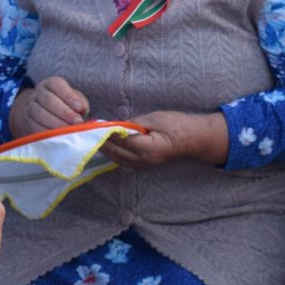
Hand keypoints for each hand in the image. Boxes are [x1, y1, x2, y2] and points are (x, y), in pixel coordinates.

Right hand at [7, 76, 88, 136]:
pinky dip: (48, 133)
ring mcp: (30, 108)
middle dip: (65, 112)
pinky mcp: (28, 123)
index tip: (80, 108)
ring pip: (40, 114)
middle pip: (48, 100)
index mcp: (50, 84)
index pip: (56, 84)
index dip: (69, 96)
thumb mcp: (72, 98)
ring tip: (70, 131)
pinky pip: (36, 128)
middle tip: (78, 122)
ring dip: (57, 124)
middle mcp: (38, 94)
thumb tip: (82, 109)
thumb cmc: (62, 104)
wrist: (38, 113)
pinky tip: (59, 137)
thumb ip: (80, 102)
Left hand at [101, 110, 225, 168]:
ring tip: (95, 135)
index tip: (92, 124)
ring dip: (105, 148)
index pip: (118, 141)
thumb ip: (134, 124)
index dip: (104, 133)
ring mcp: (143, 166)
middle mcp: (142, 161)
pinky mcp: (144, 165)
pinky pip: (123, 161)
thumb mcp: (155, 118)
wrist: (195, 140)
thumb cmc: (178, 126)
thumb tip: (117, 126)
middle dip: (100, 141)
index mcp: (146, 149)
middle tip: (89, 129)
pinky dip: (114, 152)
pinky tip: (108, 143)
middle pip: (114, 153)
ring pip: (117, 159)